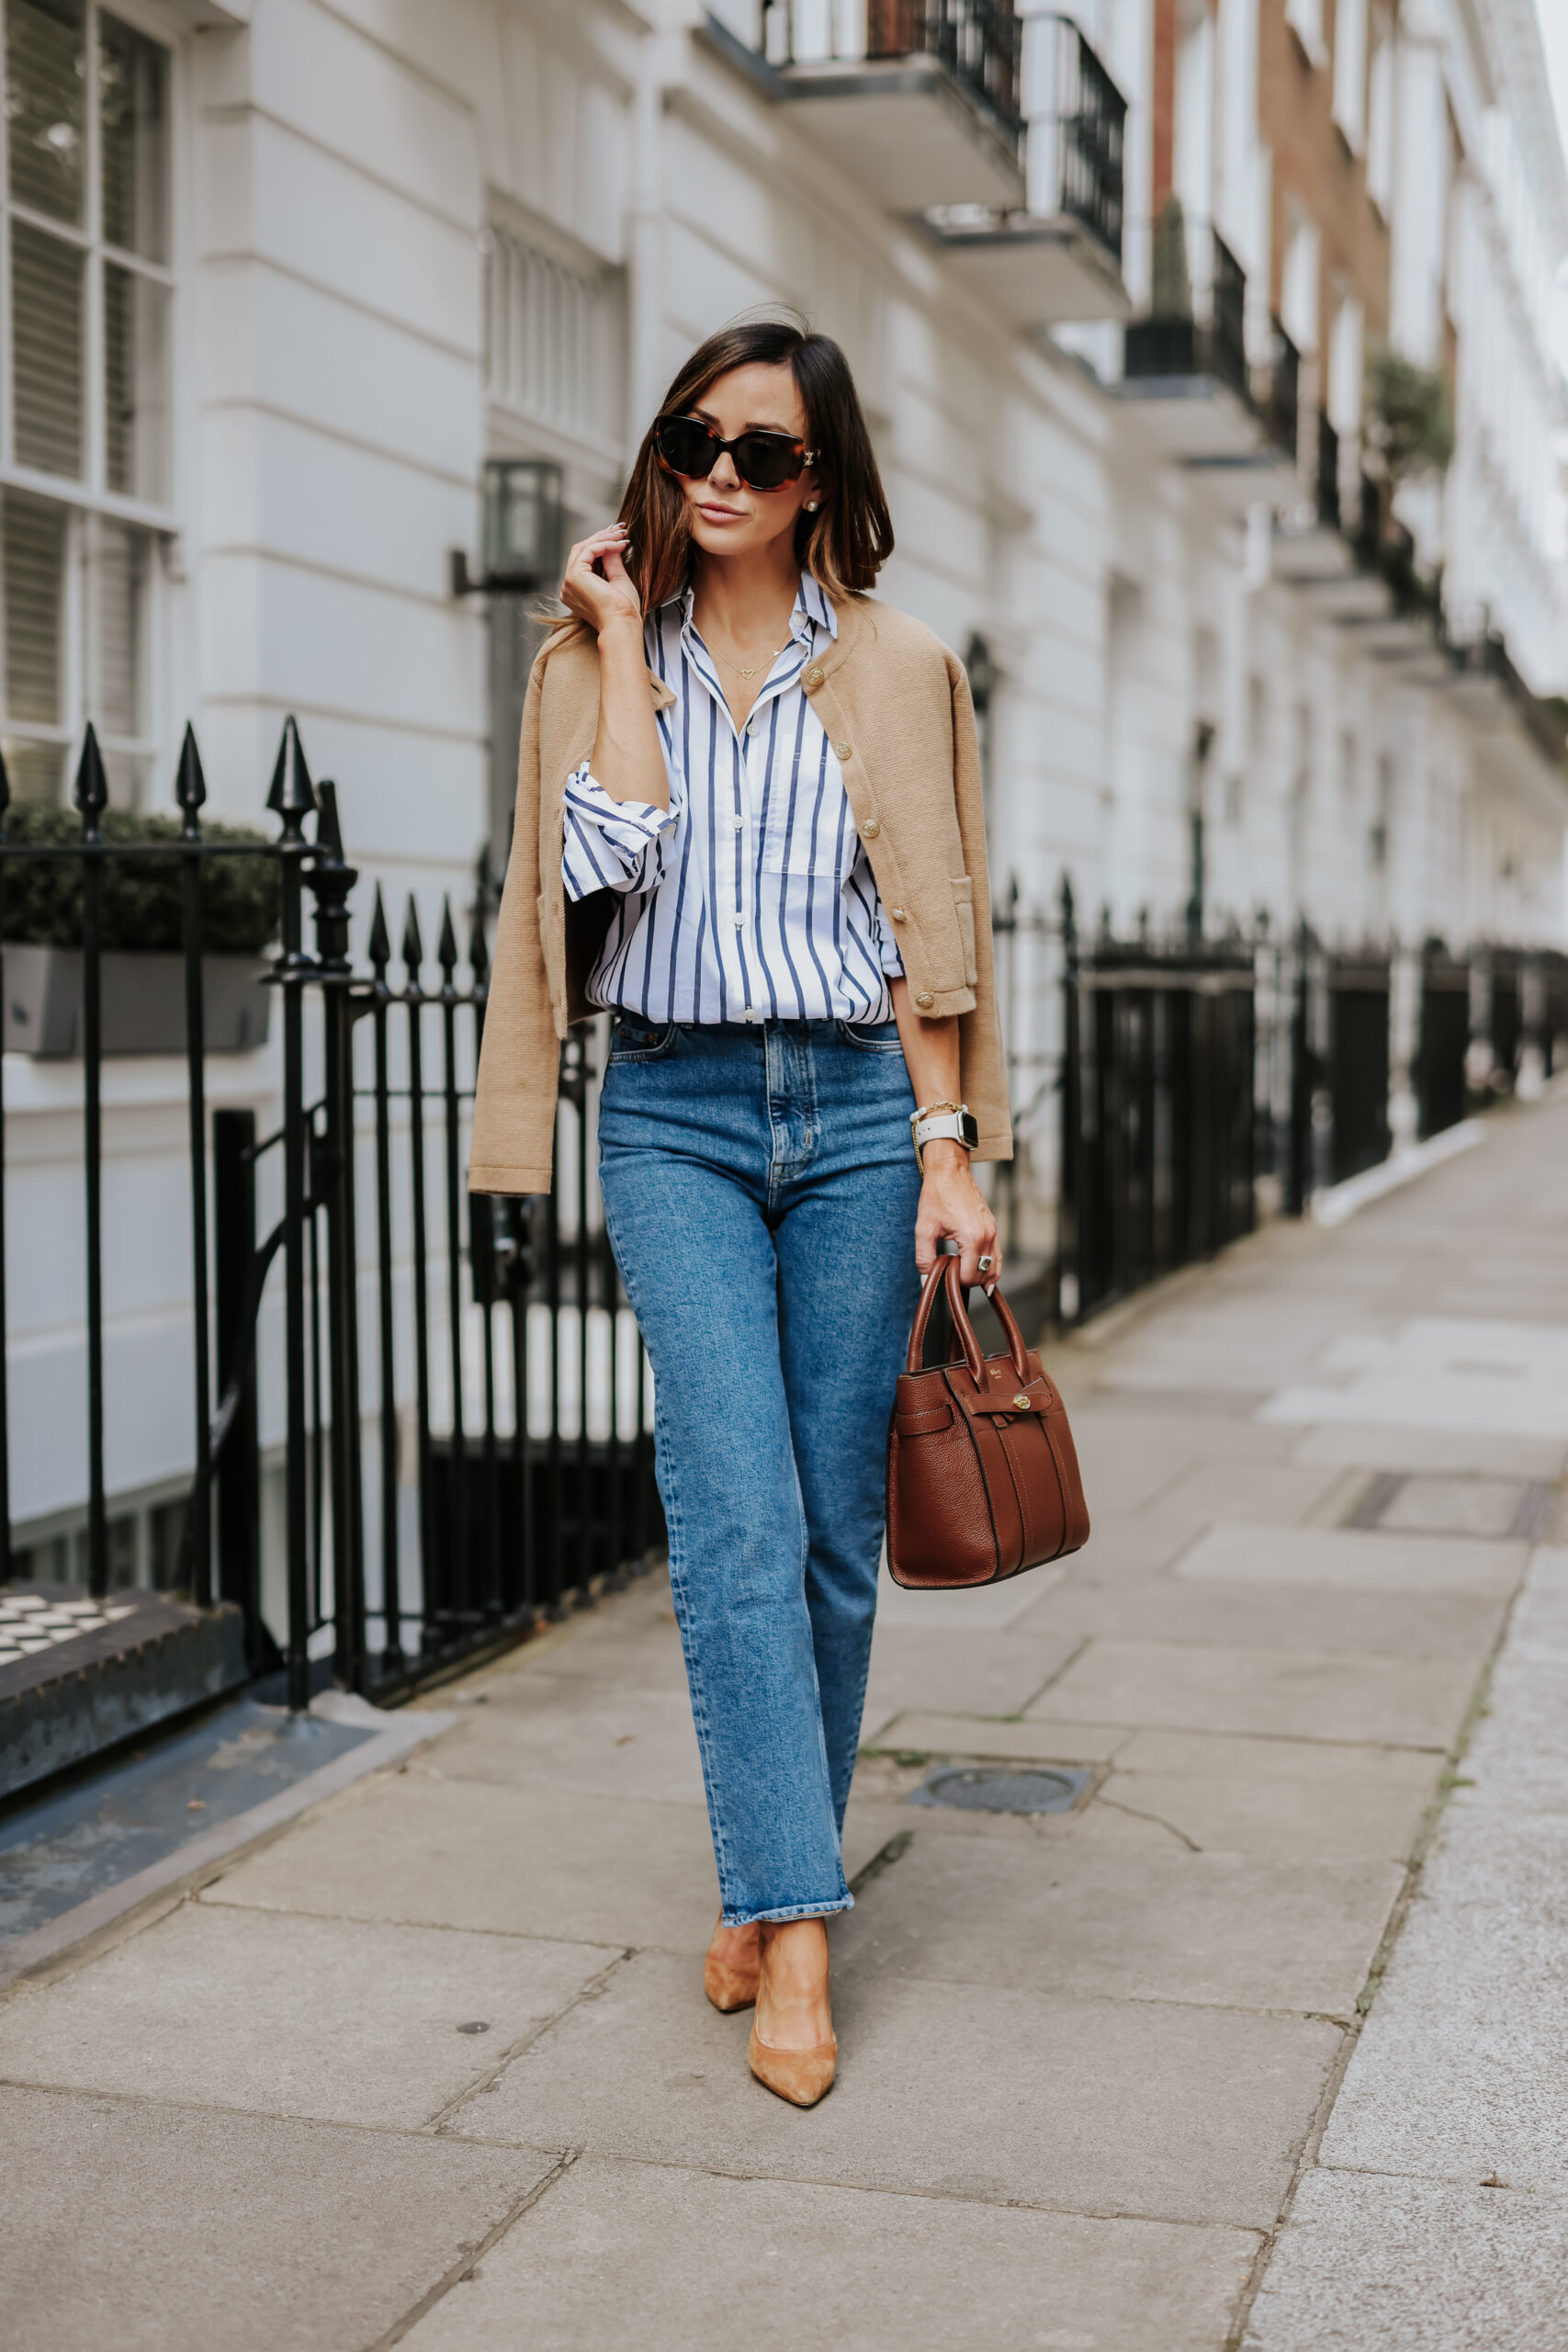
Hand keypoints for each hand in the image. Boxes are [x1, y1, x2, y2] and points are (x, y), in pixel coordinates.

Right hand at [560, 525, 641, 636]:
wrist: (622, 623)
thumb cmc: (623, 610)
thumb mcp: (618, 580)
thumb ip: (612, 562)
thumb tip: (611, 544)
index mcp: (577, 591)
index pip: (584, 559)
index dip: (600, 544)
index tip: (618, 536)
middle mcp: (569, 587)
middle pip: (580, 551)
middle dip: (601, 537)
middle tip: (621, 528)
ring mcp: (569, 581)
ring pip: (582, 548)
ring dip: (604, 538)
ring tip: (622, 534)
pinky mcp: (574, 576)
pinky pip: (588, 551)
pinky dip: (605, 545)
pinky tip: (620, 544)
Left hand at [914, 1142, 1000, 1288]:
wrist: (949, 1170)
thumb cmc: (936, 1195)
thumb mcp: (924, 1228)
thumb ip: (924, 1258)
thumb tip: (927, 1281)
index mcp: (972, 1237)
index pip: (969, 1276)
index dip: (954, 1279)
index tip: (941, 1271)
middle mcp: (988, 1236)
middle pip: (983, 1275)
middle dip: (966, 1279)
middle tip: (948, 1272)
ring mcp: (993, 1231)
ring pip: (994, 1268)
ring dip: (979, 1276)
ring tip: (961, 1274)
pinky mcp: (993, 1227)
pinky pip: (998, 1256)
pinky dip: (991, 1268)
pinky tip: (982, 1276)